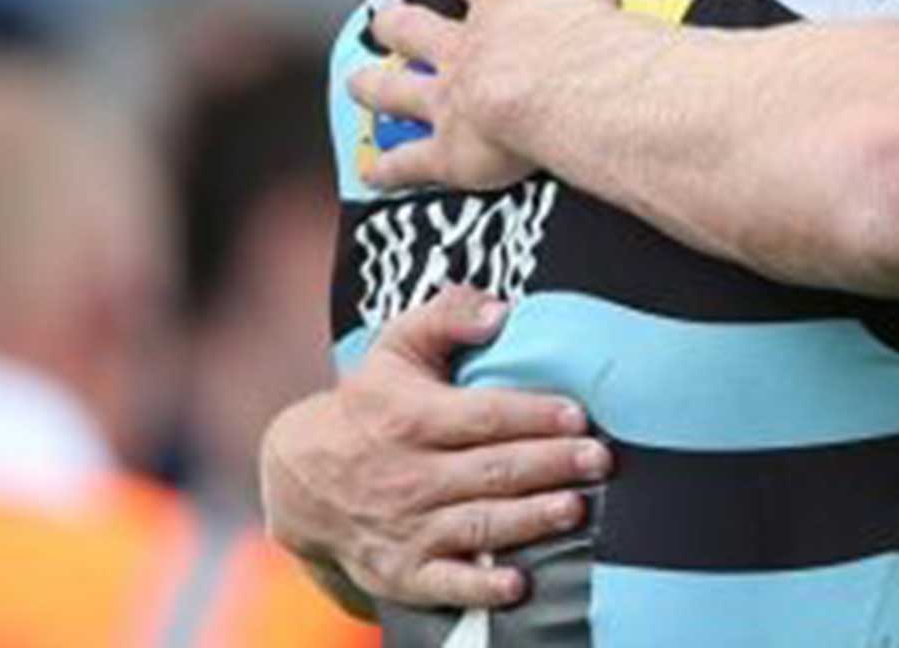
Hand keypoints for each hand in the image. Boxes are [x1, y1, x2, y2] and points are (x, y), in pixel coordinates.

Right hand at [260, 286, 609, 611]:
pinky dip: (481, 587)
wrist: (299, 478)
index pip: (483, 416)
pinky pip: (445, 583)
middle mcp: (408, 475)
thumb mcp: (396, 346)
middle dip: (550, 465)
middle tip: (599, 460)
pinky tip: (519, 584)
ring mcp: (405, 527)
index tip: (578, 415)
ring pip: (478, 524)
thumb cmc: (368, 404)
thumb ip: (447, 316)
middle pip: (491, 471)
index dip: (533, 416)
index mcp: (410, 417)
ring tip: (574, 508)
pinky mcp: (402, 572)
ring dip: (529, 519)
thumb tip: (499, 311)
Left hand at [352, 0, 622, 191]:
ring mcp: (447, 98)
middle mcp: (463, 45)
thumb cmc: (578, 19)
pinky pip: (411, 163)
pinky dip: (391, 169)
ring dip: (375, 87)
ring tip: (360, 84)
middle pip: (415, 26)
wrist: (561, 78)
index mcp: (498, 0)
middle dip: (401, 22)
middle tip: (393, 20)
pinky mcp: (450, 151)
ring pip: (396, 89)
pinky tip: (374, 173)